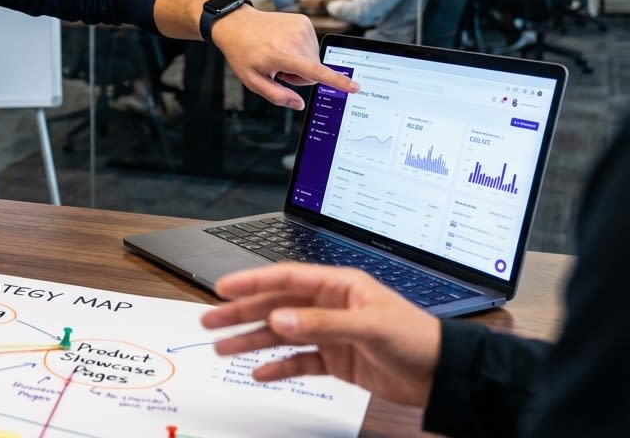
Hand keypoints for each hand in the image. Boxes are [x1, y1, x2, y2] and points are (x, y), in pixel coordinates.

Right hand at [201, 264, 440, 407]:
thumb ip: (320, 324)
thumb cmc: (417, 339)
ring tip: (222, 349)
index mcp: (339, 286)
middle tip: (210, 321)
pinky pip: (299, 361)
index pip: (286, 278)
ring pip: (281, 334)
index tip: (223, 288)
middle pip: (275, 306)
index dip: (252, 282)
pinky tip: (259, 372)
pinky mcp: (336, 360)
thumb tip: (278, 319)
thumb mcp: (368, 327)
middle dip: (241, 313)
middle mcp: (330, 306)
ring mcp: (331, 334)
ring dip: (252, 340)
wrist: (443, 375)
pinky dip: (278, 367)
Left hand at [210, 6, 358, 108]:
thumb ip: (277, 95)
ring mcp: (301, 27)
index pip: (315, 72)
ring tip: (279, 54)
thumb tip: (299, 105)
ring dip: (300, 61)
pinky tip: (283, 44)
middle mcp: (296, 39)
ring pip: (314, 59)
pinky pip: (311, 45)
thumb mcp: (252, 80)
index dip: (336, 82)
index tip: (354, 87)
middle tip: (278, 68)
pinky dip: (300, 49)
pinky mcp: (304, 21)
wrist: (237, 23)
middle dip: (300, 75)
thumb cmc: (243, 52)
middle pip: (314, 70)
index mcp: (283, 55)